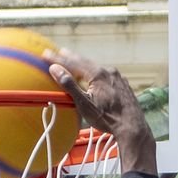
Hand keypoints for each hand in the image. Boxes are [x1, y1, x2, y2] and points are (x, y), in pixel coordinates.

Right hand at [46, 49, 157, 173]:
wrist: (132, 126)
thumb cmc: (108, 118)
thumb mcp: (85, 104)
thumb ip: (69, 85)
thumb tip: (55, 69)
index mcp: (97, 74)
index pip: (72, 63)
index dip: (58, 59)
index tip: (46, 54)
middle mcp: (108, 71)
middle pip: (85, 62)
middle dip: (71, 57)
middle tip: (60, 51)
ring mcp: (117, 78)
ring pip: (96, 68)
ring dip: (84, 65)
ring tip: (75, 63)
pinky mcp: (122, 85)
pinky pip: (105, 75)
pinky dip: (95, 73)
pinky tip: (94, 77)